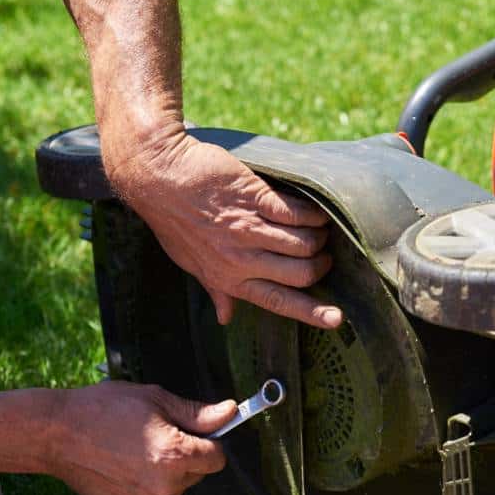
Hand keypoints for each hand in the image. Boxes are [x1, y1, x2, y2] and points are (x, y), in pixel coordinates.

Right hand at [50, 381, 237, 494]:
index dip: (209, 442)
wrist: (55, 433)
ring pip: (175, 488)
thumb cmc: (104, 409)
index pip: (217, 458)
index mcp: (175, 455)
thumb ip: (197, 412)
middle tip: (155, 435)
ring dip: (166, 472)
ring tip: (134, 449)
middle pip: (197, 474)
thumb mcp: (156, 399)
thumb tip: (230, 412)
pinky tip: (122, 467)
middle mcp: (164, 486)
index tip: (193, 432)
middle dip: (186, 456)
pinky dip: (143, 486)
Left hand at [106, 130, 343, 328]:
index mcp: (229, 279)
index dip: (310, 312)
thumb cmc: (172, 220)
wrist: (158, 175)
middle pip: (301, 273)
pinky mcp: (255, 198)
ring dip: (319, 237)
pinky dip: (313, 214)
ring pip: (304, 243)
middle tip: (323, 255)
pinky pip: (297, 213)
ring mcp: (250, 228)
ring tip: (320, 230)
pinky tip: (316, 211)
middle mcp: (242, 259)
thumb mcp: (189, 263)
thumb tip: (225, 318)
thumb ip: (215, 290)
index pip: (277, 302)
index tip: (336, 319)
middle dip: (320, 265)